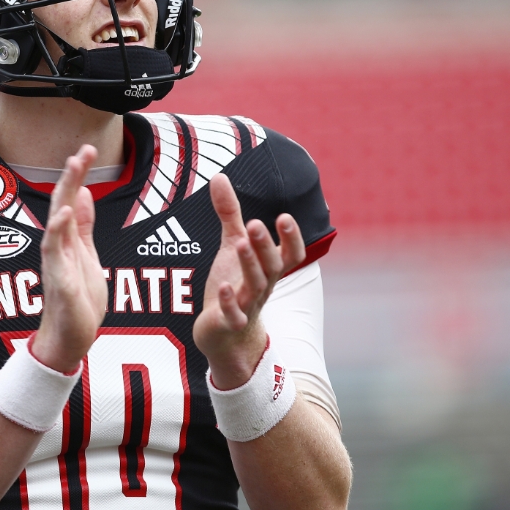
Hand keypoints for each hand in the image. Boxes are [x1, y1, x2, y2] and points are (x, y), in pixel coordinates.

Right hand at [31, 145, 107, 373]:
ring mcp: (55, 261)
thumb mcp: (86, 255)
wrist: (70, 338)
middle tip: (83, 149)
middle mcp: (58, 245)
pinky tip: (64, 212)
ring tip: (73, 167)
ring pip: (57, 219)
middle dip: (73, 175)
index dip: (78, 175)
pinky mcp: (58, 279)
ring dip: (64, 193)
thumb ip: (83, 227)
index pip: (70, 199)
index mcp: (68, 239)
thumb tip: (81, 194)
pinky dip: (58, 229)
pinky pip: (54, 250)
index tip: (88, 150)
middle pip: (62, 202)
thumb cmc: (78, 299)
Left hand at [193, 174, 305, 389]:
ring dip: (249, 265)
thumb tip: (218, 175)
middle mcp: (263, 286)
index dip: (291, 237)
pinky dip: (231, 302)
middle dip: (266, 245)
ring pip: (255, 286)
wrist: (224, 335)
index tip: (284, 216)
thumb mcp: (231, 246)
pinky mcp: (230, 323)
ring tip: (240, 243)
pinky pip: (234, 315)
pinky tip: (224, 287)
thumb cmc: (233, 284)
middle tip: (258, 223)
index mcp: (268, 268)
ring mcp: (248, 305)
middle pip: (272, 266)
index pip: (291, 254)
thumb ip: (228, 213)